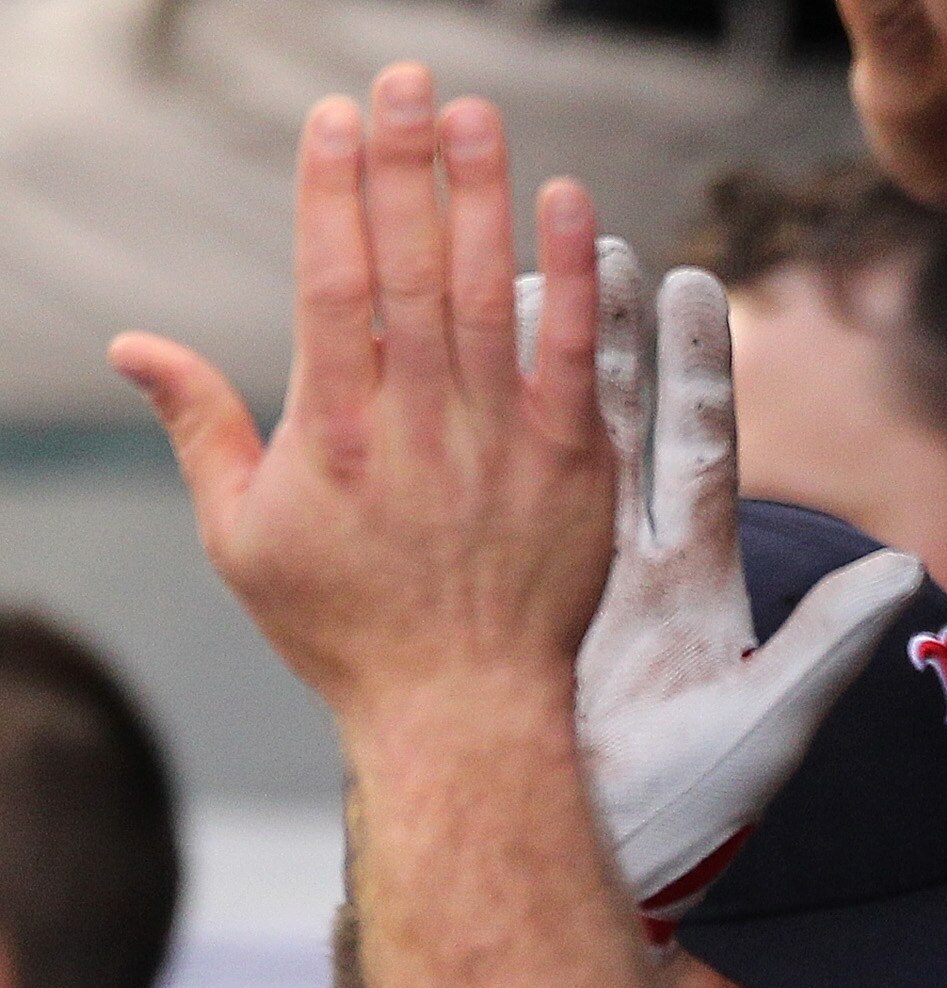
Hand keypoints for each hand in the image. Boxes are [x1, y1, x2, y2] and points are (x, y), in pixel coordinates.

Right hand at [110, 71, 608, 737]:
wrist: (461, 713)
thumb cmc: (348, 633)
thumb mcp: (243, 539)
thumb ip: (199, 428)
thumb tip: (133, 345)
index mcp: (331, 432)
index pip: (330, 281)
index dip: (335, 191)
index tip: (339, 120)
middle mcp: (415, 426)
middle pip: (408, 267)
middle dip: (409, 164)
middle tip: (412, 78)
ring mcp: (497, 444)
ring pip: (487, 295)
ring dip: (484, 197)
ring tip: (480, 115)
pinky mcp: (569, 470)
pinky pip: (577, 357)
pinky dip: (573, 279)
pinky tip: (573, 205)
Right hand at [522, 244, 923, 913]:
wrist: (606, 867)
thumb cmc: (695, 812)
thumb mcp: (770, 722)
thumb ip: (831, 641)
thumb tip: (903, 567)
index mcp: (693, 584)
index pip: (693, 451)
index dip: (690, 369)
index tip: (684, 282)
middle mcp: (628, 571)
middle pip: (612, 424)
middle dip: (601, 332)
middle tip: (587, 237)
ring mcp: (563, 588)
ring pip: (539, 454)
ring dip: (524, 370)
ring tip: (501, 268)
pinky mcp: (510, 613)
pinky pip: (485, 511)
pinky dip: (464, 441)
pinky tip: (430, 374)